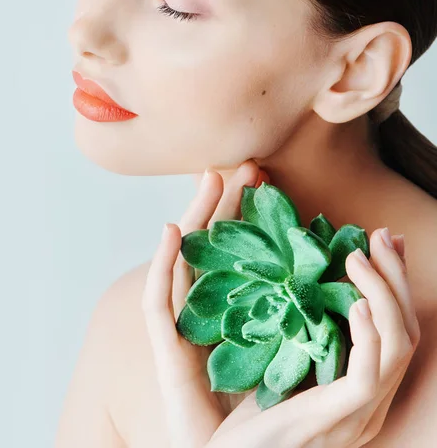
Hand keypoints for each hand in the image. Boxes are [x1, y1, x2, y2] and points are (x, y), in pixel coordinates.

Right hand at [141, 160, 266, 447]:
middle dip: (226, 204)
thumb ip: (291, 315)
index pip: (236, 252)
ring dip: (195, 219)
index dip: (249, 217)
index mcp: (228, 308)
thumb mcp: (282, 352)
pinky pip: (158, 300)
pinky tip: (172, 233)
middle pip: (211, 246)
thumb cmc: (256, 410)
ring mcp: (179, 323)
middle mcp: (201, 308)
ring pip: (184, 259)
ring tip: (211, 178)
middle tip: (246, 167)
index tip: (267, 185)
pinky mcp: (164, 346)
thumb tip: (322, 279)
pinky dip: (162, 264)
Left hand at [205, 229, 419, 447]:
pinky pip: (367, 376)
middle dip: (395, 278)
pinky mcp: (336, 419)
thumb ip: (304, 334)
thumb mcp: (284, 365)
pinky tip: (355, 304)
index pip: (393, 329)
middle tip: (379, 236)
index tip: (380, 244)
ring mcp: (358, 414)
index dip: (392, 284)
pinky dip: (368, 336)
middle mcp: (369, 401)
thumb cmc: (252, 419)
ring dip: (382, 295)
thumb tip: (310, 288)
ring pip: (397, 347)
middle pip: (404, 331)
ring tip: (359, 258)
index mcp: (359, 388)